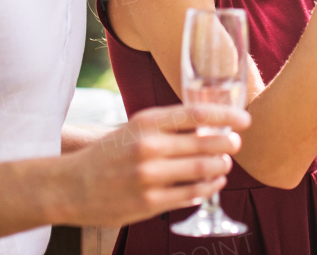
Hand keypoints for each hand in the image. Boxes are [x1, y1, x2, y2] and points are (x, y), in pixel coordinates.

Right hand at [63, 104, 247, 226]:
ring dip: (221, 167)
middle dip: (228, 144)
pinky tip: (213, 183)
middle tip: (236, 144)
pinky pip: (191, 194)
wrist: (71, 186)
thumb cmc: (108, 154)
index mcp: (146, 122)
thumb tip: (209, 126)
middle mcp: (149, 147)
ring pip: (202, 170)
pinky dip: (208, 188)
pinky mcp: (149, 202)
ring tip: (225, 165)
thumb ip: (167, 126)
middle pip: (205, 143)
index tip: (245, 119)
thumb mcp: (134, 128)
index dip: (227, 116)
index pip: (197, 114)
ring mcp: (150, 177)